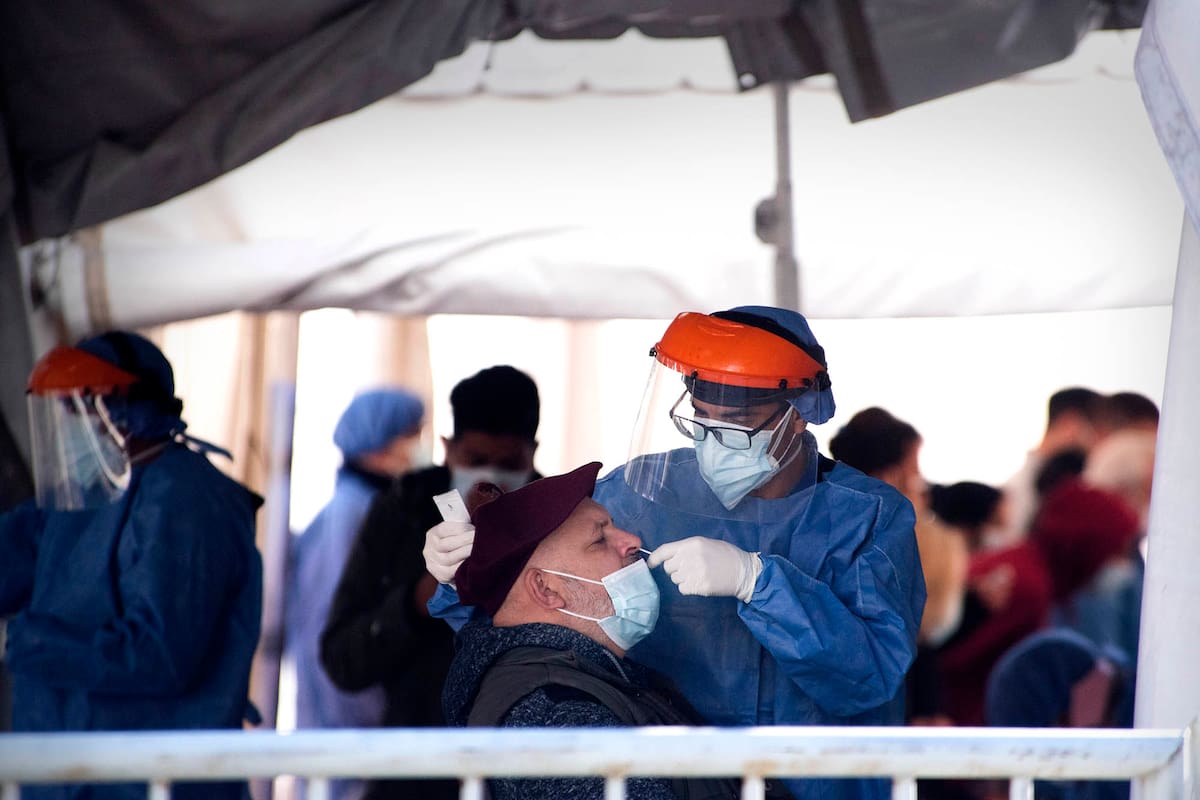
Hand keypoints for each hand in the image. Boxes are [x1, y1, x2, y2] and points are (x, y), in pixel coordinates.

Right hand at [422, 520, 473, 585]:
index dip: (462, 528)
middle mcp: (429, 549)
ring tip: (479, 549)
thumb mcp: (454, 533)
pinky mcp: (440, 576)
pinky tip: (472, 561)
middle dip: (466, 540)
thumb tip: (478, 525)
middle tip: (480, 538)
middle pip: (447, 544)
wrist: (449, 564)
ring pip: (449, 558)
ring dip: (466, 552)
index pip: (445, 529)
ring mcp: (433, 564)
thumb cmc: (456, 543)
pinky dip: (463, 565)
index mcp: (432, 534)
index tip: (474, 529)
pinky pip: (452, 571)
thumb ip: (461, 528)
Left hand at [647, 537, 762, 601]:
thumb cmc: (725, 555)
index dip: (655, 558)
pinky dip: (689, 588)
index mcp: (692, 544)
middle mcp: (691, 557)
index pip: (665, 550)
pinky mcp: (700, 586)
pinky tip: (700, 583)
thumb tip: (668, 557)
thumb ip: (687, 549)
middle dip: (675, 569)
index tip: (650, 564)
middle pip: (669, 567)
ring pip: (675, 579)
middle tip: (690, 568)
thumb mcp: (705, 544)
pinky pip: (683, 589)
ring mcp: (695, 572)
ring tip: (699, 575)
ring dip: (682, 579)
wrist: (744, 571)